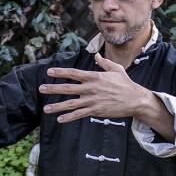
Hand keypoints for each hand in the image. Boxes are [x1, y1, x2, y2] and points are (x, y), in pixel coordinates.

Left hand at [39, 53, 155, 124]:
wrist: (135, 100)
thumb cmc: (126, 84)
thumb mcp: (116, 69)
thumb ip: (103, 63)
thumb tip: (96, 56)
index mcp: (94, 77)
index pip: (73, 73)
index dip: (60, 72)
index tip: (49, 72)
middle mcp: (90, 88)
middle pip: (68, 88)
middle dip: (53, 89)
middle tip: (41, 89)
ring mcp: (92, 101)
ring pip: (71, 104)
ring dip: (57, 106)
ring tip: (46, 109)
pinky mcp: (95, 111)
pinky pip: (79, 115)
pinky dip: (69, 117)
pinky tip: (60, 119)